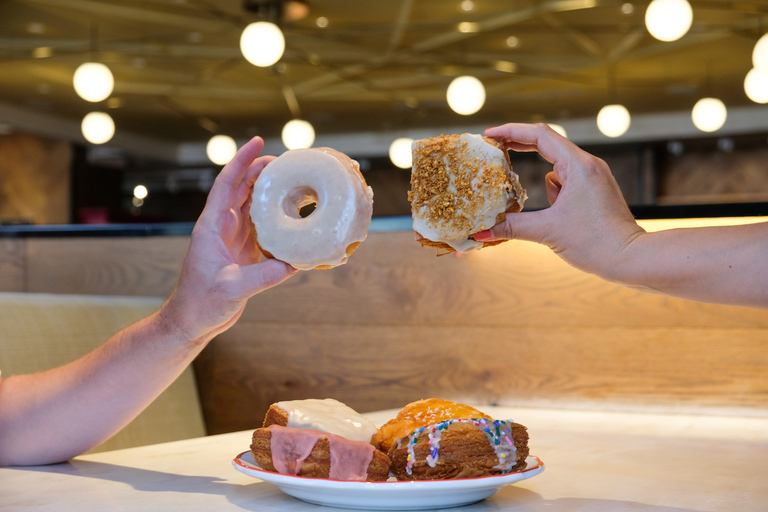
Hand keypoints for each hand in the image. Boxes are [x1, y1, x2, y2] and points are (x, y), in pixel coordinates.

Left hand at [161, 136, 296, 344]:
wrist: (192, 322)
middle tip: (285, 161)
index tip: (257, 142)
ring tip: (291, 180)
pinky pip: (261, 229)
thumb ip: (262, 276)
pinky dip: (276, 219)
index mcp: (212, 227)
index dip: (240, 161)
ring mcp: (232, 240)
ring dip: (268, 192)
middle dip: (259, 170)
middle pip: (241, 189)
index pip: (226, 185)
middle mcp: (222, 228)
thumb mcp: (232, 289)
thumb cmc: (200, 304)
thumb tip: (293, 263)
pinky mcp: (243, 254)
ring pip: (251, 206)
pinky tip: (292, 216)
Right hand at [474, 123, 644, 279]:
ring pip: (556, 169)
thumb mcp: (547, 232)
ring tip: (537, 204)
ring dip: (540, 182)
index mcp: (578, 165)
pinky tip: (556, 215)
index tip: (489, 135)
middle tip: (493, 149)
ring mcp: (593, 178)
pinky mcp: (594, 191)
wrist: (631, 259)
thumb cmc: (597, 243)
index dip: (511, 131)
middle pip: (547, 144)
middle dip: (519, 146)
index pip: (539, 135)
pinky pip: (566, 183)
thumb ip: (511, 228)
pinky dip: (553, 193)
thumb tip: (480, 233)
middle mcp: (588, 165)